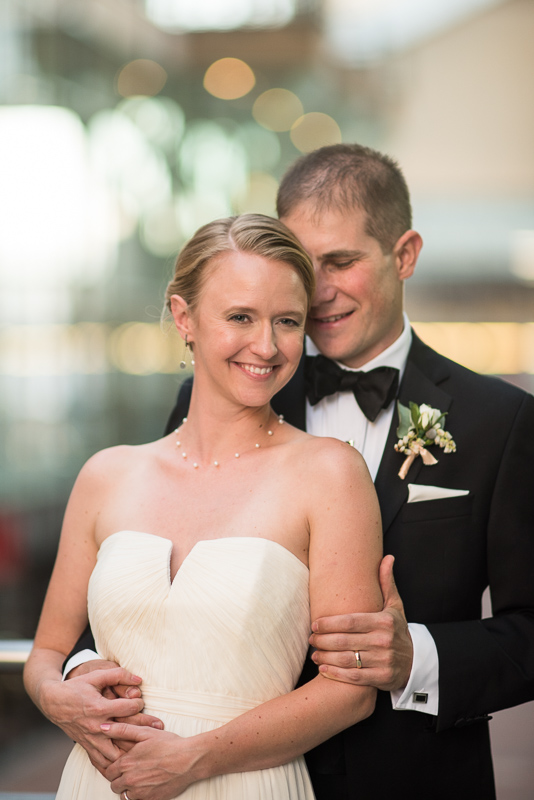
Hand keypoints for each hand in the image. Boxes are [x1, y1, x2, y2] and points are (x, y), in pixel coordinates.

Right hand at [39, 667, 161, 775]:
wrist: (54, 702)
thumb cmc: (76, 687)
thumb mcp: (96, 676)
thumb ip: (118, 675)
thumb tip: (139, 679)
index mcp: (99, 708)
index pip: (127, 708)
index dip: (138, 703)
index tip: (141, 701)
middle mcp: (96, 727)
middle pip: (125, 734)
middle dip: (144, 730)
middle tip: (159, 728)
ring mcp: (91, 739)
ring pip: (114, 754)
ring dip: (130, 752)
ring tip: (146, 749)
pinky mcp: (87, 746)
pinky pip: (101, 762)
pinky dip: (113, 765)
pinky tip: (125, 765)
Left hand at [101, 723, 195, 799]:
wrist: (188, 760)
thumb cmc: (169, 745)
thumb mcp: (145, 732)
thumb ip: (122, 729)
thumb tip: (103, 727)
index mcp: (126, 763)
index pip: (108, 771)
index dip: (112, 767)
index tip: (119, 764)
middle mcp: (130, 780)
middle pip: (114, 784)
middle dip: (118, 778)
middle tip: (129, 770)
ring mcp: (140, 792)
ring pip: (124, 795)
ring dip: (127, 788)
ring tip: (138, 777)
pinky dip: (138, 794)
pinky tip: (146, 784)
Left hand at [309, 555, 413, 691]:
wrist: (415, 661)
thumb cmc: (397, 629)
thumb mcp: (395, 606)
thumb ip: (386, 582)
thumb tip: (387, 557)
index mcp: (385, 621)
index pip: (350, 621)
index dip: (329, 623)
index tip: (314, 624)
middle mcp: (384, 641)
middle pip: (345, 641)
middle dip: (323, 640)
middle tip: (310, 639)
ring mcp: (384, 661)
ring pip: (347, 660)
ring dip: (326, 657)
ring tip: (313, 654)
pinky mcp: (382, 678)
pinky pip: (354, 678)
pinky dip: (336, 674)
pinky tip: (323, 669)